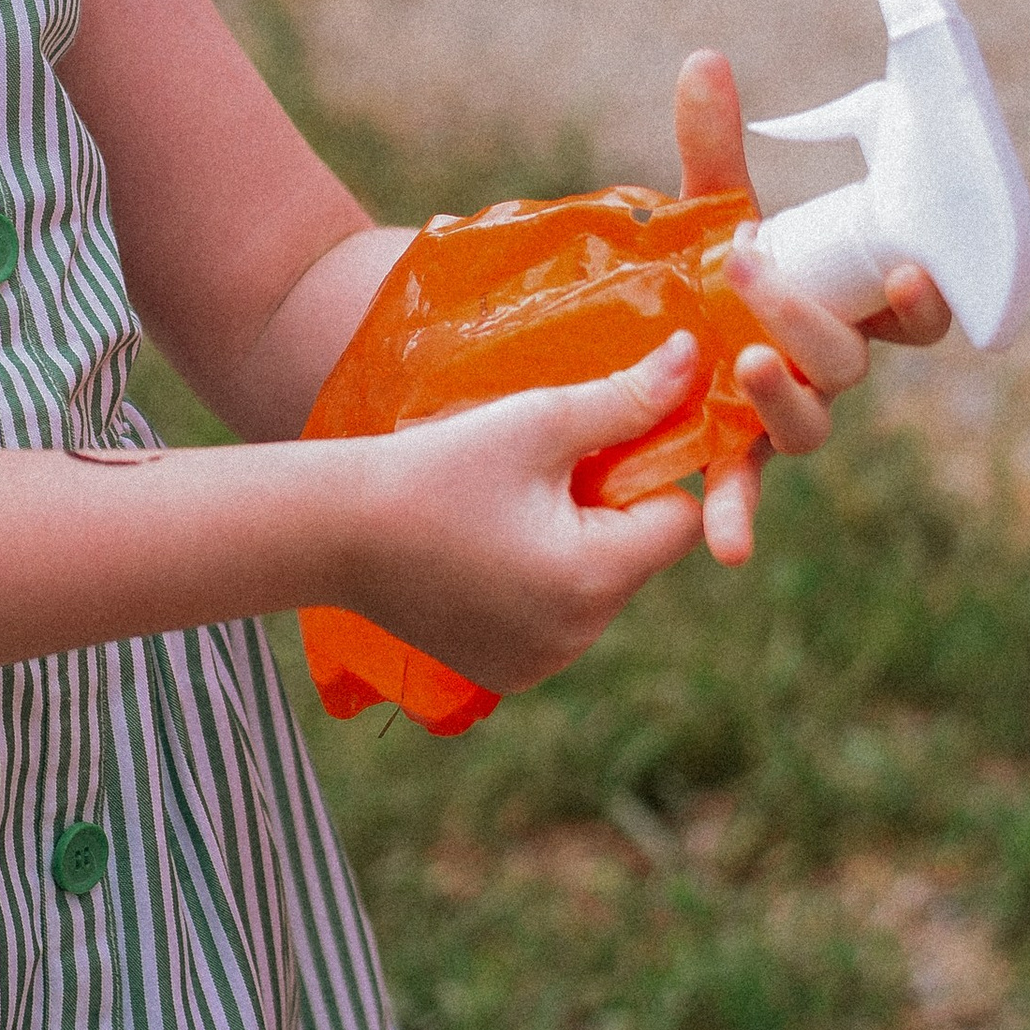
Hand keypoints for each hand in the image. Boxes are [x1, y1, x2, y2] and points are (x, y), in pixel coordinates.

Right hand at [339, 334, 708, 690]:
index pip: (680, 520)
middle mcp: (578, 637)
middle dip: (610, 515)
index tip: (591, 452)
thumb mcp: (538, 422)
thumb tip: (698, 356)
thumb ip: (627, 398)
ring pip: (600, 592)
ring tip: (504, 516)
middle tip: (538, 480)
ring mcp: (542, 664)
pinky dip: (539, 591)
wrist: (332, 530)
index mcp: (595, 576)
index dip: (648, 474)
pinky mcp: (508, 674)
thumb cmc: (436, 465)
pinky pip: (558, 624)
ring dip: (576, 553)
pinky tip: (484, 557)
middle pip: (640, 559)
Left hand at [674, 47, 951, 567]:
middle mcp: (830, 369)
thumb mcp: (711, 208)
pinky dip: (735, 516)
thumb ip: (714, 146)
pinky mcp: (736, 453)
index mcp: (849, 308)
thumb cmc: (715, 270)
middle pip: (849, 360)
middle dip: (807, 317)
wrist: (658, 337)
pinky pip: (745, 491)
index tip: (903, 270)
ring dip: (783, 400)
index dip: (922, 299)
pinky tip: (723, 547)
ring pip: (810, 425)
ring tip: (741, 369)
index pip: (913, 316)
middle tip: (749, 269)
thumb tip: (703, 60)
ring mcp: (787, 415)